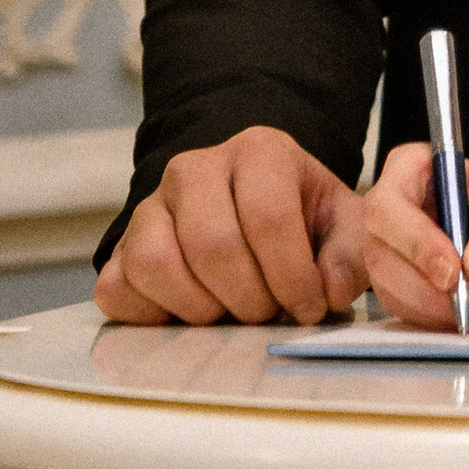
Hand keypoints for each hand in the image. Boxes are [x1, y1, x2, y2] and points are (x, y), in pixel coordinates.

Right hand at [95, 127, 365, 327]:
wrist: (246, 212)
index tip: (309, 307)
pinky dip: (154, 316)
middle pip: (212, 245)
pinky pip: (118, 289)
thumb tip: (329, 291)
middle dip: (249, 298)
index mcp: (257, 152)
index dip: (292, 276)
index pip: (267, 217)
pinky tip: (190, 311)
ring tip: (229, 310)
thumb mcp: (341, 224)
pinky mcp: (118, 248)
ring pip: (157, 264)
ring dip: (201, 308)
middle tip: (268, 312)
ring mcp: (148, 206)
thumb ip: (351, 254)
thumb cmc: (298, 219)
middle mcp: (194, 169)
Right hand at [362, 146, 468, 327]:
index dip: (413, 240)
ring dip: (438, 312)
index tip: (452, 271)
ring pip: (392, 291)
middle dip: (426, 289)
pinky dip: (445, 323)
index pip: (388, 205)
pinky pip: (411, 313)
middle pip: (381, 255)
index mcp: (417, 169)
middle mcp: (400, 210)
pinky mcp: (410, 287)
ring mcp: (399, 251)